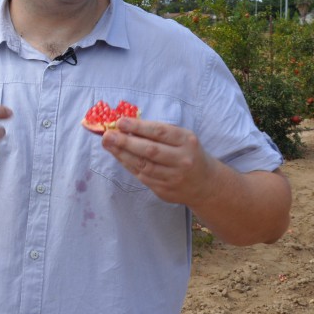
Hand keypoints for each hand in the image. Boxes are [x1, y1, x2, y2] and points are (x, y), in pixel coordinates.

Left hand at [100, 116, 216, 205]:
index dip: (138, 126)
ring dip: (122, 154)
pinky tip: (119, 156)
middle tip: (107, 135)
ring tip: (108, 144)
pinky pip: (142, 176)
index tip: (120, 122)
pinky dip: (128, 165)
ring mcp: (174, 177)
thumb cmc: (188, 154)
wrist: (205, 184)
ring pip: (144, 165)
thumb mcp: (182, 138)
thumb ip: (158, 132)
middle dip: (126, 142)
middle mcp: (182, 160)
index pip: (160, 132)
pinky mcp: (165, 190)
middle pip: (150, 150)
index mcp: (187, 141)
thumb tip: (127, 126)